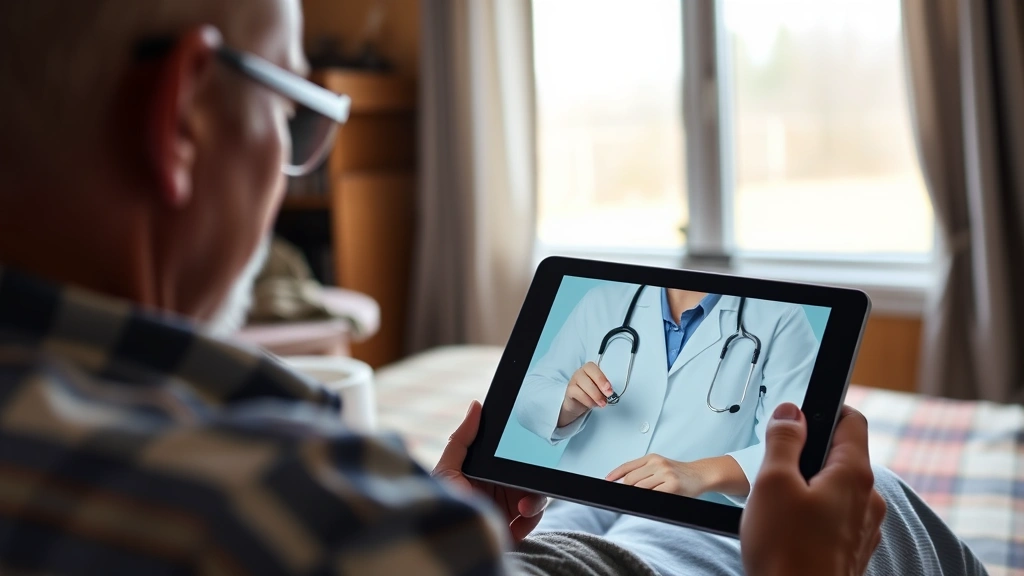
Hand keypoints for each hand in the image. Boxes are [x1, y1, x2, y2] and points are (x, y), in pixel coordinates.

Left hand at [432, 400, 548, 542]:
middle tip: (525, 488)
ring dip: (534, 501)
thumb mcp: (446, 470)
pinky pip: (534, 516)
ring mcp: (504, 507)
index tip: (528, 446)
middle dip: (531, 477)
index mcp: (480, 471)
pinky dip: (530, 520)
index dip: (518, 449)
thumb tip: (476, 405)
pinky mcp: (513, 526)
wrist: (447, 550)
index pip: (506, 454)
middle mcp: (494, 487)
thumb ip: (461, 440)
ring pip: (535, 493)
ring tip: (522, 509)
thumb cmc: (439, 508)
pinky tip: (516, 525)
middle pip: (525, 472)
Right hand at [558, 362, 614, 427]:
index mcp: (590, 369)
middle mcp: (581, 372)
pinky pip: (577, 392)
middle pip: (589, 371)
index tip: (609, 388)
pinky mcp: (569, 390)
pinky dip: (587, 400)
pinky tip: (592, 405)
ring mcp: (573, 380)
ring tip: (602, 403)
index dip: (602, 376)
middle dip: (600, 383)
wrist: (577, 406)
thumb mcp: (600, 390)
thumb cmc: (591, 395)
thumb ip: (604, 387)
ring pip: (584, 382)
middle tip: (608, 395)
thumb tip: (611, 391)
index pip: (593, 367)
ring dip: (595, 394)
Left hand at [605, 454, 710, 495]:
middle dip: (626, 489)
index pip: (627, 466)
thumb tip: (625, 483)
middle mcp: (658, 463)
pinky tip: (648, 502)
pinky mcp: (673, 485)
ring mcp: (665, 474)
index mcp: (652, 458)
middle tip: (626, 496)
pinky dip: (648, 500)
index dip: (615, 475)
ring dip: (636, 496)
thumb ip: (644, 472)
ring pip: (640, 488)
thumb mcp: (660, 466)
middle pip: (631, 479)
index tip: (607, 481)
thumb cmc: (679, 473)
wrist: (700, 474)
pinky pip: (654, 495)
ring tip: (638, 500)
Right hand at [740, 403, 886, 575]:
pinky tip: (790, 529)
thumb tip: (791, 412)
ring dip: (811, 487)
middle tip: (776, 467)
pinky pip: (836, 517)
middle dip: (810, 454)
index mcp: (854, 475)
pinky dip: (815, 514)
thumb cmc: (786, 552)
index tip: (798, 417)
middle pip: (842, 456)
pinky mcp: (853, 550)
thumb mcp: (773, 483)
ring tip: (778, 504)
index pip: (852, 420)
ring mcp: (864, 528)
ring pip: (838, 489)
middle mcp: (868, 499)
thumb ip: (784, 441)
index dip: (825, 409)